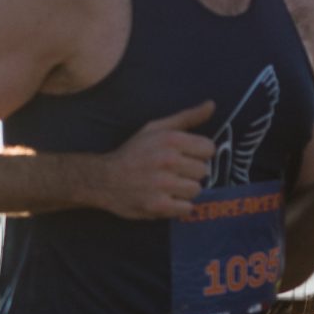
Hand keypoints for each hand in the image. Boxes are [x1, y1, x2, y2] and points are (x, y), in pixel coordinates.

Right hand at [90, 101, 215, 218]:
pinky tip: (164, 198)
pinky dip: (177, 206)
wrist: (102, 179)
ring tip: (166, 186)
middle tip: (170, 172)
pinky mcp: (158, 205)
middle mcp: (167, 160)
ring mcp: (162, 184)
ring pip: (196, 190)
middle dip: (188, 172)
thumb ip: (187, 117)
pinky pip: (187, 208)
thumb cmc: (132, 153)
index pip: (208, 149)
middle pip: (203, 171)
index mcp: (170, 139)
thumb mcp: (155, 129)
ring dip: (183, 190)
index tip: (183, 156)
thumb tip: (211, 105)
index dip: (197, 153)